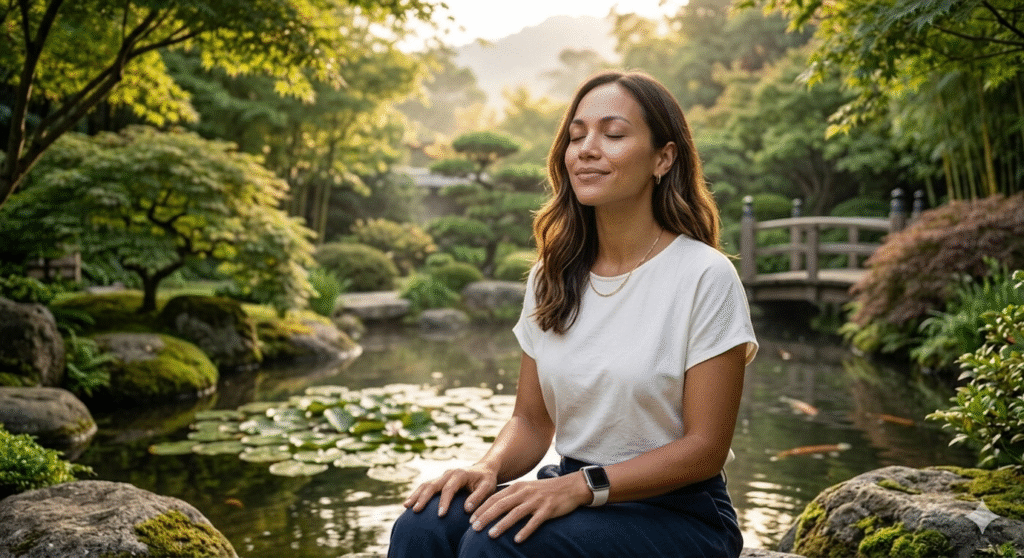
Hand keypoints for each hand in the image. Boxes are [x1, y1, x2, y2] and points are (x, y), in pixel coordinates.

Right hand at [403, 464, 498, 516]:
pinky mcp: (439, 481)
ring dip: (416, 495)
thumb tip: (466, 509)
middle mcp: (448, 474)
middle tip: (416, 510)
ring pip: (425, 485)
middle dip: (423, 498)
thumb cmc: (487, 480)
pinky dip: (417, 494)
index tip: (440, 515)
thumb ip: (479, 497)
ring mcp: (442, 476)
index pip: (449, 489)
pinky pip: (425, 487)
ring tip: (406, 506)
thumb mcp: (488, 487)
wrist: (484, 470)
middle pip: (432, 485)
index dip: (444, 502)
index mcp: (459, 474)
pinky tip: (409, 503)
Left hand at [468, 472, 592, 543]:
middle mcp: (525, 492)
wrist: (571, 487)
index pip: (495, 498)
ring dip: (502, 525)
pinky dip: (525, 530)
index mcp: (517, 487)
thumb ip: (512, 497)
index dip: (482, 509)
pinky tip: (517, 540)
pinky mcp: (548, 509)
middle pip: (501, 505)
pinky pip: (535, 521)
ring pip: (515, 513)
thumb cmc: (545, 491)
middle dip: (486, 517)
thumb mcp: (527, 489)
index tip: (470, 520)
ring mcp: (536, 500)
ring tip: (491, 535)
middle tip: (474, 528)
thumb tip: (493, 509)